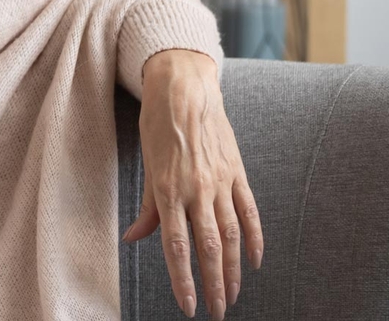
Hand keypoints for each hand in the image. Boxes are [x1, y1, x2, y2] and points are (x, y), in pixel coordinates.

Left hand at [124, 50, 263, 319]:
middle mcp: (197, 190)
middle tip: (217, 312)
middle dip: (212, 285)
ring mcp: (221, 182)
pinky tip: (254, 261)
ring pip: (231, 236)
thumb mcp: (146, 165)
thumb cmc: (157, 126)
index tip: (188, 306)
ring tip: (232, 294)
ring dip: (232, 269)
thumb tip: (134, 238)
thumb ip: (147, 207)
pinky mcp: (237, 172)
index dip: (183, 280)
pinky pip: (249, 212)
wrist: (183, 89)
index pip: (178, 247)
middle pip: (208, 248)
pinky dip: (254, 238)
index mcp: (168, 190)